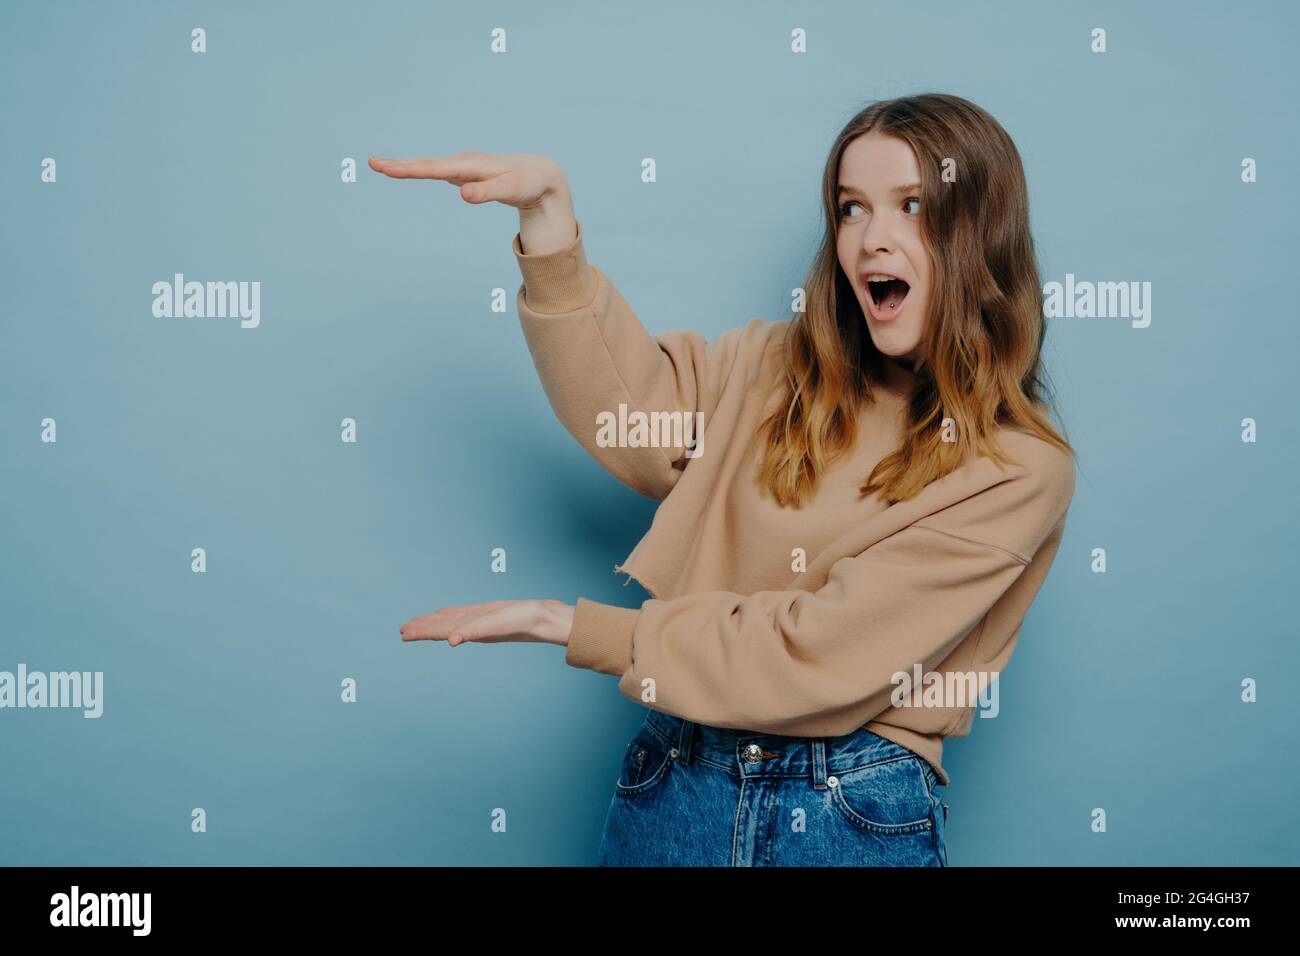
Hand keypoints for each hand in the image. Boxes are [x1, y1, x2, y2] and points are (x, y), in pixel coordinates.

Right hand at [368, 150, 567, 209]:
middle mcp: (463, 162)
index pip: (434, 168)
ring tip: (382, 166)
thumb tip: (462, 194)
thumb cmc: (526, 182)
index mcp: (470, 165)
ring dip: (406, 166)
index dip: (409, 168)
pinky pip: (437, 171)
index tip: (386, 167)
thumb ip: (486, 192)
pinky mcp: (465, 173)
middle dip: (400, 165)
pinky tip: (406, 170)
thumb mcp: (510, 189)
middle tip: (372, 163)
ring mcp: (463, 167)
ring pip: (430, 167)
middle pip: (426, 164)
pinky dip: (419, 170)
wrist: (539, 175)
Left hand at [399, 599, 573, 647]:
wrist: (546, 619)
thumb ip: (473, 631)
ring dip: (434, 622)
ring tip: (418, 624)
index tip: (404, 634)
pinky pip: (465, 614)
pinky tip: (445, 614)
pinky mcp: (489, 614)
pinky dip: (451, 614)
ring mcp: (481, 621)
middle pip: (442, 626)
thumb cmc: (523, 621)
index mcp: (470, 629)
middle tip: (403, 631)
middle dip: (422, 628)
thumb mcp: (496, 624)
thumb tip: (450, 641)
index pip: (440, 630)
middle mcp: (472, 627)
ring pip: (451, 621)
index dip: (422, 631)